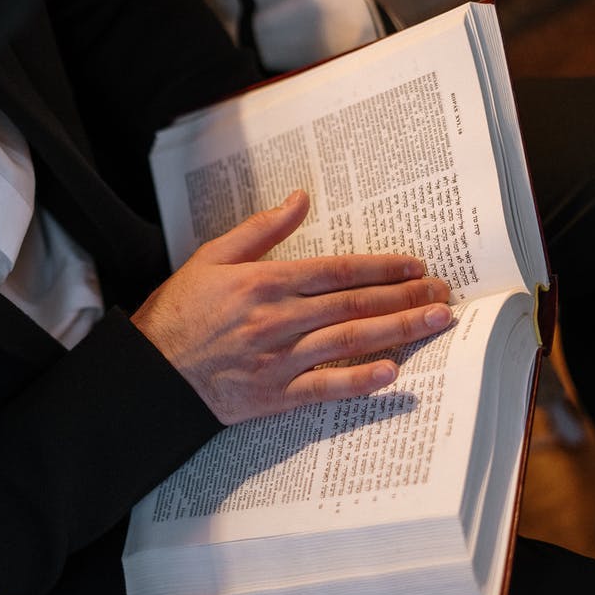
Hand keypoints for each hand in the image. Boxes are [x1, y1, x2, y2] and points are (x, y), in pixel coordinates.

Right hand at [132, 190, 451, 424]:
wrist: (151, 370)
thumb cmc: (179, 311)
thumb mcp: (212, 257)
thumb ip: (261, 230)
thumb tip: (300, 200)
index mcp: (265, 282)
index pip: (337, 271)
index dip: (381, 268)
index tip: (414, 266)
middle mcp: (277, 319)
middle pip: (354, 305)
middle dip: (404, 296)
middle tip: (442, 292)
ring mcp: (277, 359)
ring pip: (348, 342)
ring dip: (397, 331)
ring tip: (435, 322)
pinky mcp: (272, 395)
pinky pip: (324, 388)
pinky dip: (358, 381)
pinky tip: (392, 373)